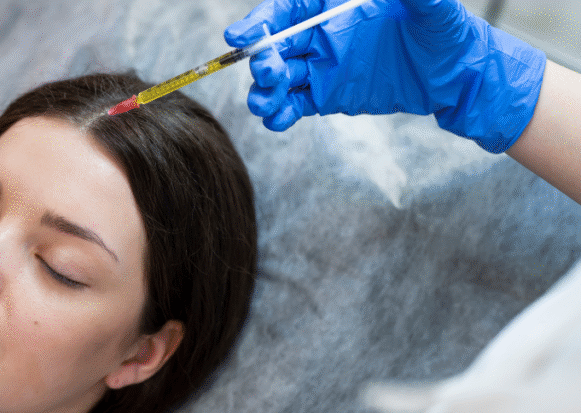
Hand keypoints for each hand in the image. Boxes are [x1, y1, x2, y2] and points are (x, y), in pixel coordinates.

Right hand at [224, 0, 545, 152]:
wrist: (454, 74)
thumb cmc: (444, 31)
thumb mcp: (431, 9)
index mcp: (331, 7)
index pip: (285, 11)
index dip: (259, 22)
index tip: (240, 37)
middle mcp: (318, 36)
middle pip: (273, 47)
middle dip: (262, 60)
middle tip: (270, 72)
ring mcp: (320, 68)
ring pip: (277, 80)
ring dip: (263, 91)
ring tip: (264, 103)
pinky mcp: (326, 97)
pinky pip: (293, 106)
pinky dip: (280, 115)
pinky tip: (277, 120)